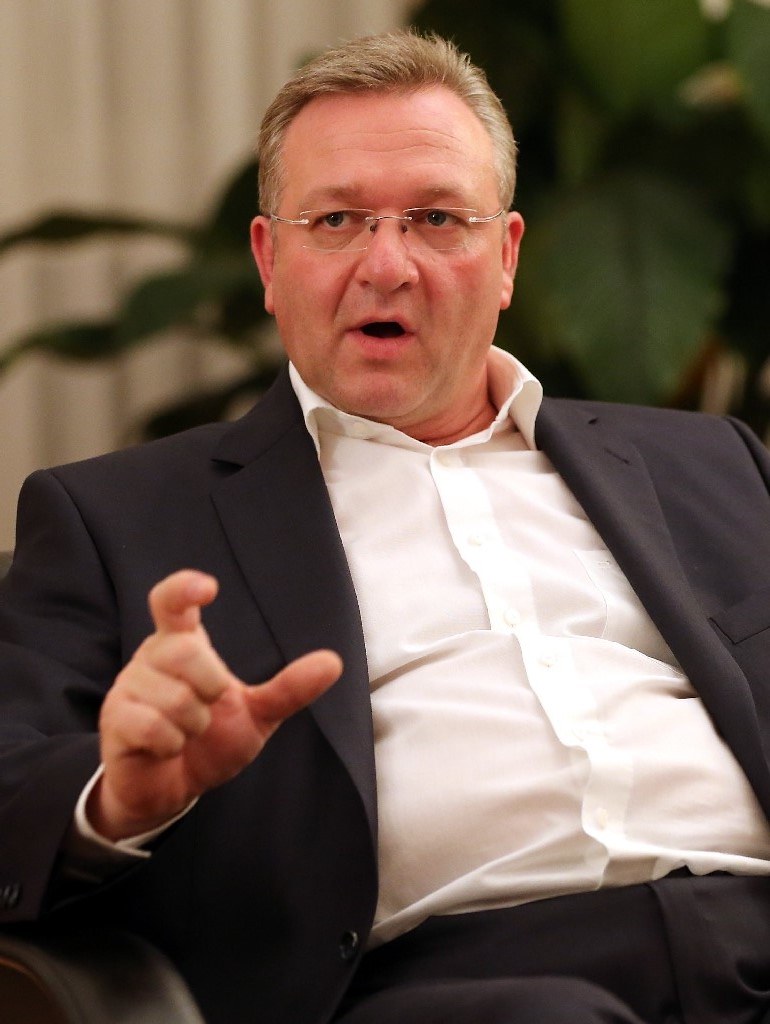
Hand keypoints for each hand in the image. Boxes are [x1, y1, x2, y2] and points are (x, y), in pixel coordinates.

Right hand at [88, 570, 341, 840]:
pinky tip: (166, 747)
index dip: (185, 588)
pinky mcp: (115, 719)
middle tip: (207, 709)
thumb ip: (289, 688)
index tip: (209, 587)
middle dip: (210, 688)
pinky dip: (171, 744)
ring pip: (174, 697)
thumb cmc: (210, 741)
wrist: (172, 789)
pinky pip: (153, 727)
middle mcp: (152, 655)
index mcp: (182, 642)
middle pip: (187, 651)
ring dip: (192, 726)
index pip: (172, 601)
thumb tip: (334, 662)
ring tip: (185, 733)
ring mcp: (128, 685)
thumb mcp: (257, 714)